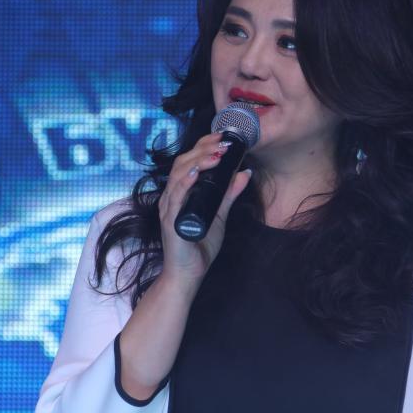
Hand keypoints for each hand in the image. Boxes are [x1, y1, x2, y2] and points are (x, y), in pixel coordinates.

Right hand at [157, 131, 252, 286]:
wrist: (187, 275)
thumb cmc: (199, 247)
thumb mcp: (219, 216)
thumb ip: (229, 194)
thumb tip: (244, 173)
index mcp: (182, 193)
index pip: (189, 161)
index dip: (204, 146)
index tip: (222, 137)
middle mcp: (172, 196)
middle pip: (183, 162)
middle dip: (203, 149)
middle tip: (223, 143)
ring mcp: (169, 207)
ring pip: (179, 175)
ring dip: (198, 161)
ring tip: (216, 155)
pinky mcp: (170, 220)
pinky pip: (175, 197)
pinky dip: (184, 182)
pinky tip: (195, 173)